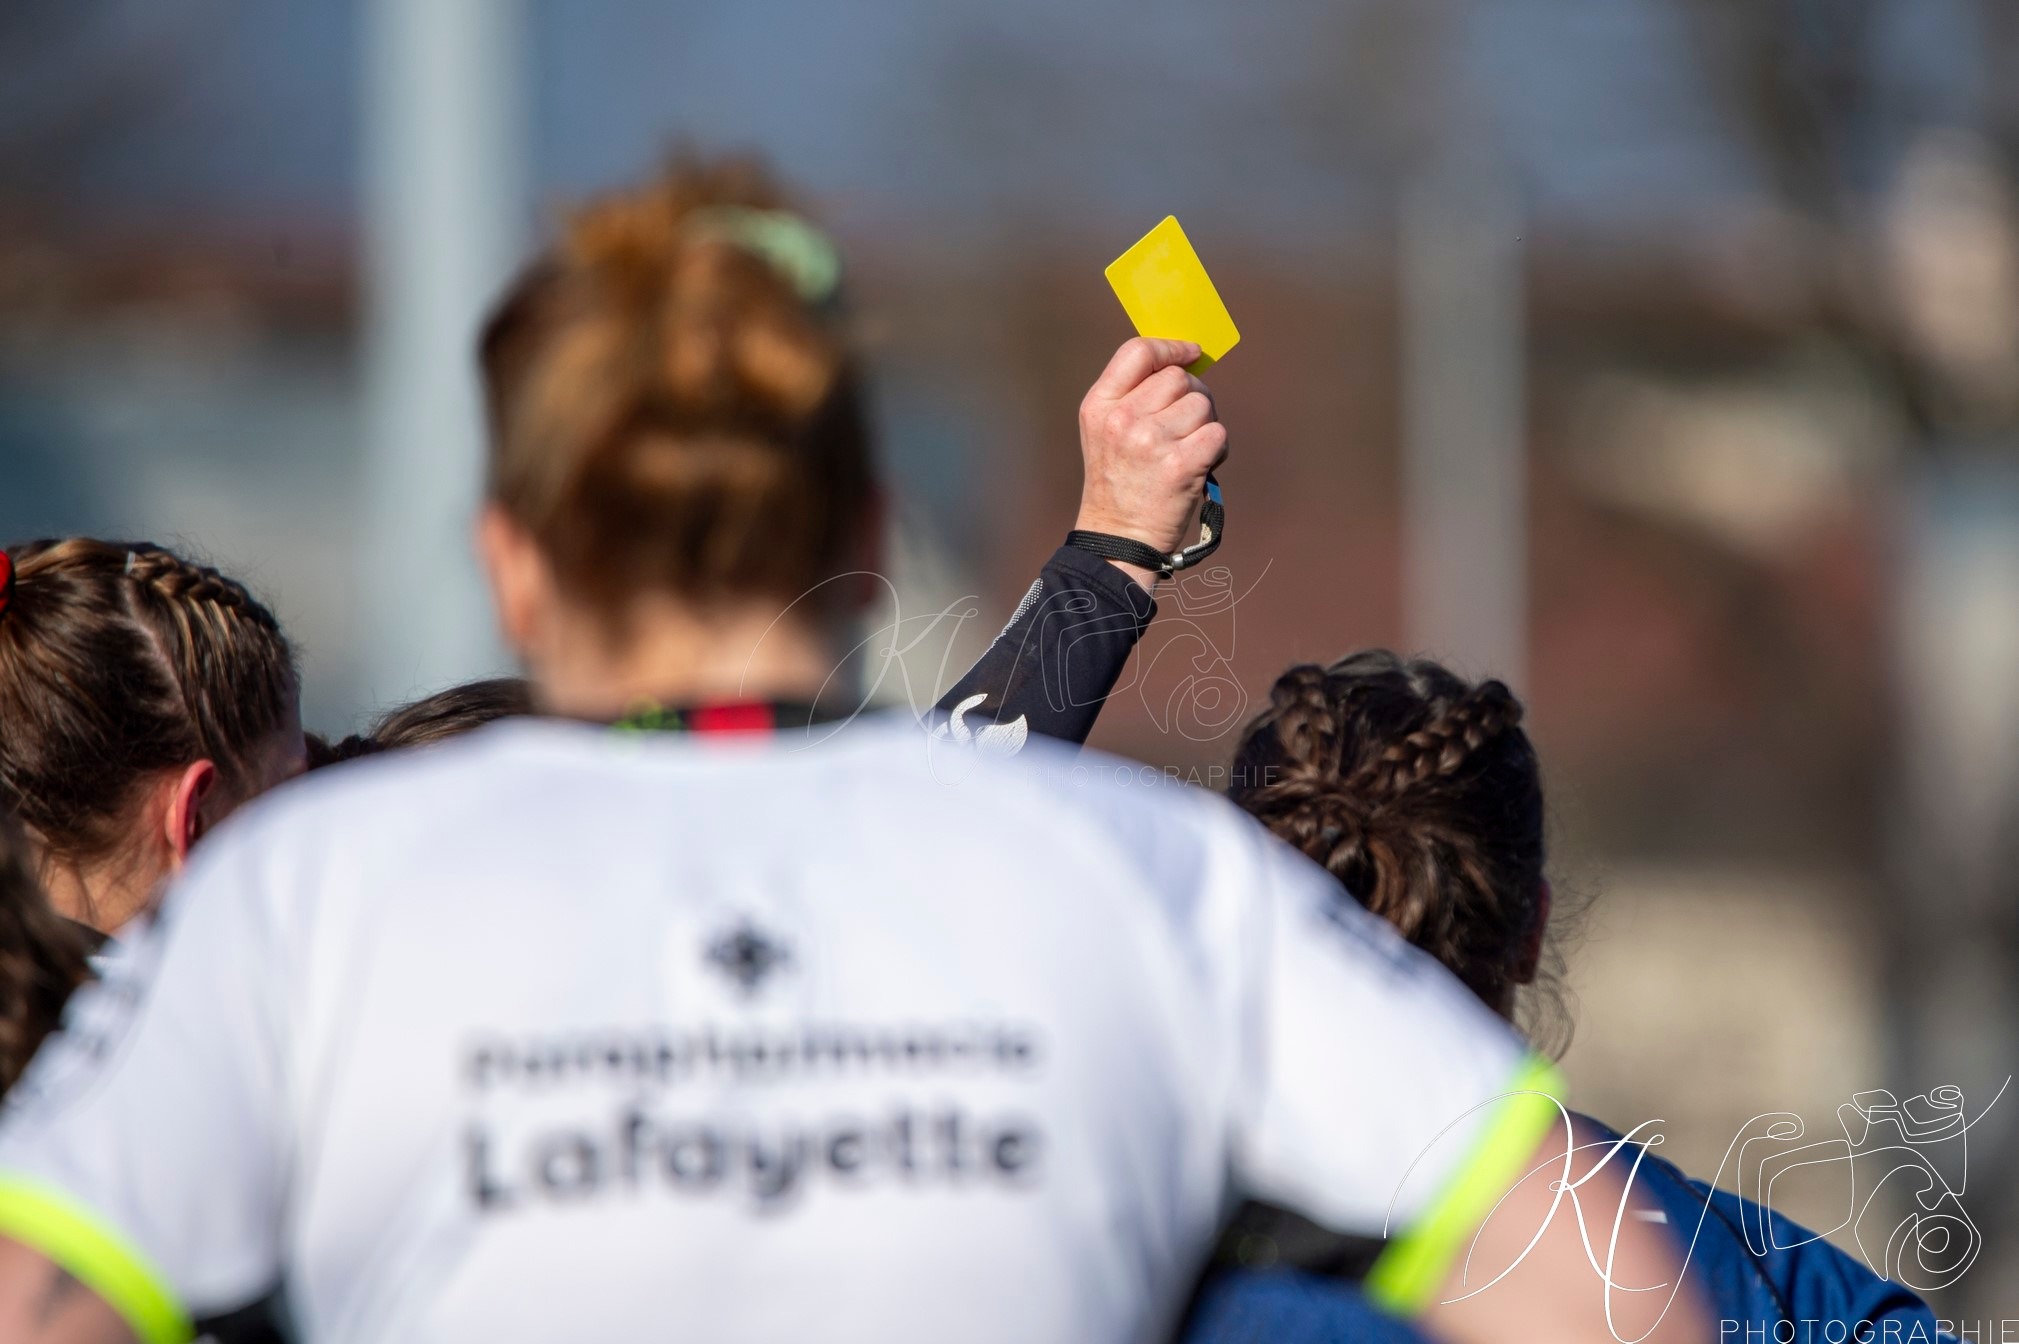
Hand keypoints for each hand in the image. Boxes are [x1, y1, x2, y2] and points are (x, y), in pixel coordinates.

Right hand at [1075, 337, 1228, 589]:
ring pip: (1202, 405)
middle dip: (1191, 396)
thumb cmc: (1118, 482)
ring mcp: (1151, 442)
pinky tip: (1200, 465)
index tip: (1190, 353)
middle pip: (1178, 378)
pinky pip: (1217, 434)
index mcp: (1099, 406)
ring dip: (1205, 425)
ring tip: (1187, 451)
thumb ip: (1133, 395)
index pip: (1138, 351)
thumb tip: (1185, 362)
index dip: (1170, 347)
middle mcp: (1122, 420)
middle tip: (1184, 426)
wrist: (1118, 539)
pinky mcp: (1181, 465)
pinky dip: (1217, 449)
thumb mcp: (1105, 432)